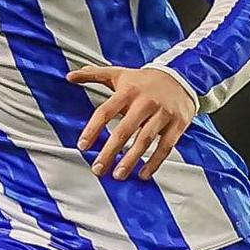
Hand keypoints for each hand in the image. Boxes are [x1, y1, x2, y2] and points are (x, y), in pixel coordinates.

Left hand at [67, 66, 196, 180]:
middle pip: (125, 130)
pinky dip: (155, 162)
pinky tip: (143, 174)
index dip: (93, 129)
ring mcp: (163, 113)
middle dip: (110, 152)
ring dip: (131, 160)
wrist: (180, 76)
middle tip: (98, 169)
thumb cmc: (143, 80)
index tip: (83, 146)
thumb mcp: (119, 74)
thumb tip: (69, 76)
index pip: (106, 111)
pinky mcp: (178, 123)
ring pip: (145, 140)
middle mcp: (145, 102)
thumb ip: (94, 74)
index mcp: (128, 91)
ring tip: (118, 174)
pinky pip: (165, 146)